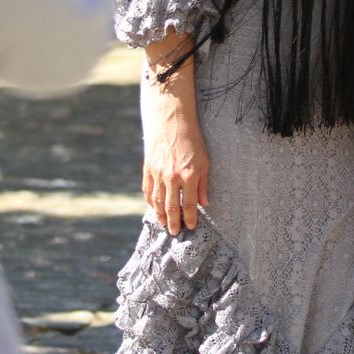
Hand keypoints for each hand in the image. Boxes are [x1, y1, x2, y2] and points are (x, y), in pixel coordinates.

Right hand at [142, 108, 209, 236]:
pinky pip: (148, 191)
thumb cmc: (192, 140)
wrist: (170, 122)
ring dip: (160, 216)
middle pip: (172, 208)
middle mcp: (172, 178)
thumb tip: (204, 203)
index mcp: (189, 176)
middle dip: (174, 223)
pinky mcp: (148, 169)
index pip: (190, 205)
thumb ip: (204, 183)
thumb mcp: (205, 160)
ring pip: (158, 202)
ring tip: (164, 224)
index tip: (191, 226)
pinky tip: (155, 208)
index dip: (190, 218)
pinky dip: (151, 202)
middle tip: (175, 232)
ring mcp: (158, 174)